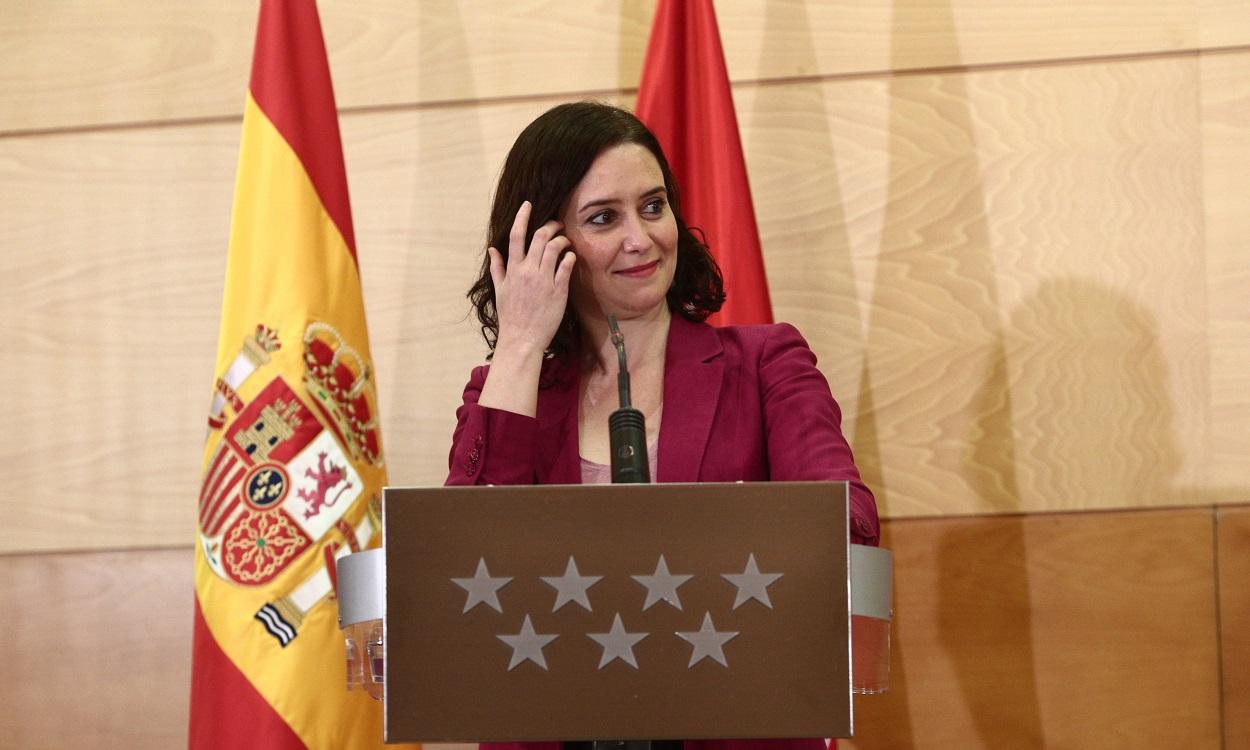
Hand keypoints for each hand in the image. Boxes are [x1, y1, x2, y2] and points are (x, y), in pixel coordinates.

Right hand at [488, 200, 576, 355]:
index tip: (528, 204)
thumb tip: (492, 250)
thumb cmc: (510, 316)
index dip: (522, 217)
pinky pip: (566, 265)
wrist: (522, 338)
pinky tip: (571, 256)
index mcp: (512, 269)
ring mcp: (544, 280)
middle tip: (557, 224)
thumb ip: (497, 268)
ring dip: (562, 239)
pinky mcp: (558, 290)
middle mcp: (528, 271)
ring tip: (566, 241)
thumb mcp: (499, 290)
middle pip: (539, 237)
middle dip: (550, 225)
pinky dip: (570, 256)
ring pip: (555, 247)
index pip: (516, 236)